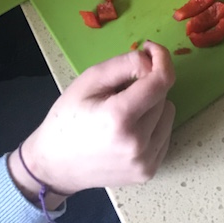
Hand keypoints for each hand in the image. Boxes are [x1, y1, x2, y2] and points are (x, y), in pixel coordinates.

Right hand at [10, 41, 174, 202]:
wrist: (56, 165)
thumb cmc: (68, 118)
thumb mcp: (89, 80)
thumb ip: (124, 64)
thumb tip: (153, 61)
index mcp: (120, 118)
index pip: (161, 81)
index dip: (161, 59)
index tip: (152, 50)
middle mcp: (137, 143)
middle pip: (162, 96)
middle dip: (145, 85)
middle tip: (118, 92)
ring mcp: (144, 162)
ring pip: (167, 114)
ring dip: (152, 106)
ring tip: (123, 114)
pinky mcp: (148, 172)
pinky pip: (165, 134)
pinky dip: (153, 125)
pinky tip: (129, 130)